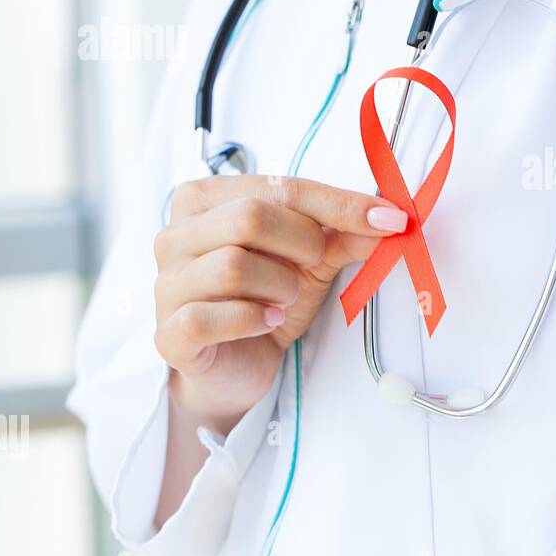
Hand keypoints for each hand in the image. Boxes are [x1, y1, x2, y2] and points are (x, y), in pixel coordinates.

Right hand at [153, 175, 406, 434]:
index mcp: (204, 200)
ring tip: (284, 300)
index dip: (338, 204)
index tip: (389, 220)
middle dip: (301, 245)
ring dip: (279, 287)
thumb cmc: (268, 298)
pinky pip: (210, 317)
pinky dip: (253, 320)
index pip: (278, 188)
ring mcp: (165, 284)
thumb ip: (343, 234)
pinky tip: (267, 322)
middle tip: (314, 267)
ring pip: (232, 267)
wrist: (241, 367)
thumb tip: (388, 220)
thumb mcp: (312, 259)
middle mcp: (175, 235)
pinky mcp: (168, 333)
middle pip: (248, 218)